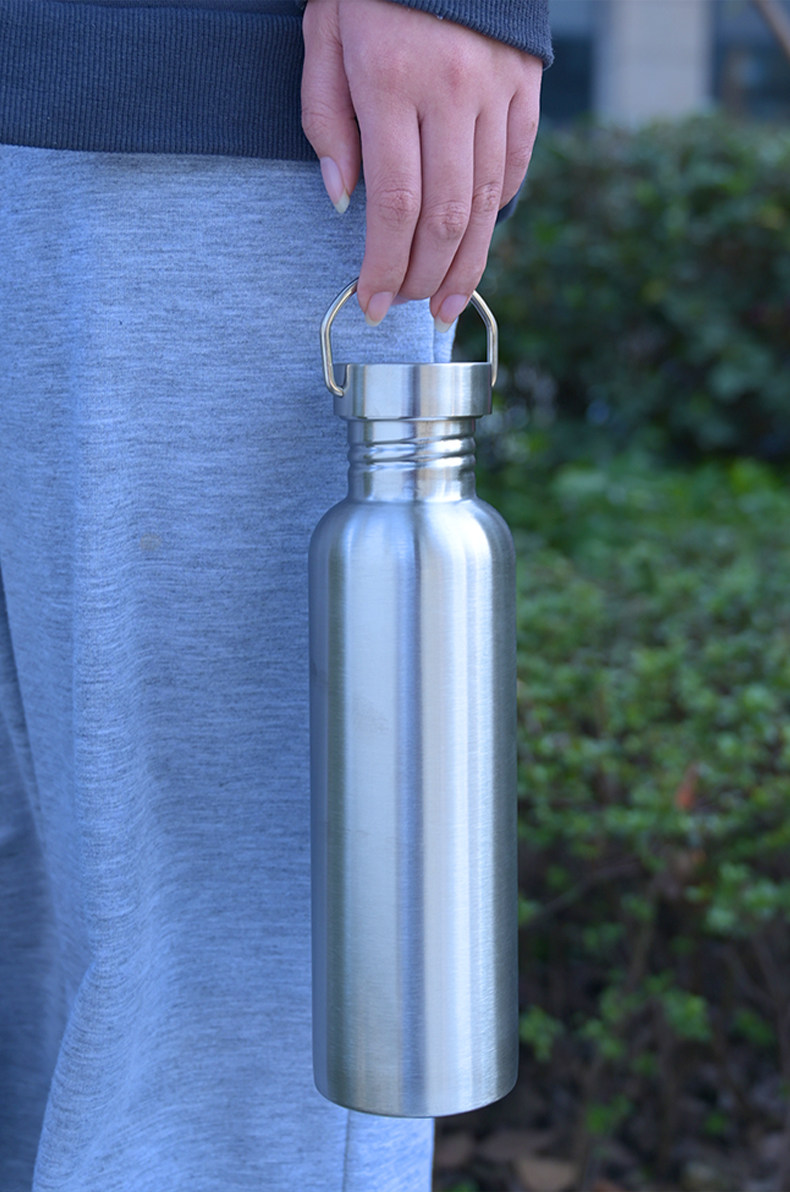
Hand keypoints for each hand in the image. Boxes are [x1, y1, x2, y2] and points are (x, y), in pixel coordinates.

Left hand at [301, 0, 541, 326]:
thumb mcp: (324, 35)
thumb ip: (325, 120)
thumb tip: (343, 202)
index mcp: (391, 82)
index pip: (394, 204)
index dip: (384, 266)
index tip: (370, 302)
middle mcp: (450, 91)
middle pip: (444, 216)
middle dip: (423, 276)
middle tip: (405, 308)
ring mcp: (496, 88)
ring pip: (486, 201)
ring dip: (465, 264)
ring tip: (446, 303)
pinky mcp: (525, 83)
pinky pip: (517, 163)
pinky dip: (496, 211)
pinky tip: (475, 244)